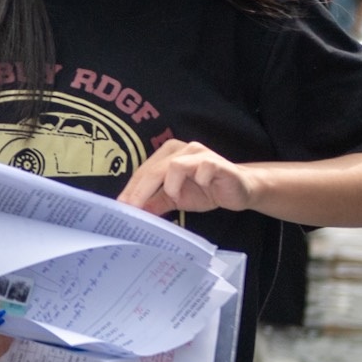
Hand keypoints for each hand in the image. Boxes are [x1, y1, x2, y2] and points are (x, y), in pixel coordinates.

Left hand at [119, 139, 265, 216]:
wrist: (240, 190)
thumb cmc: (206, 190)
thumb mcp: (174, 198)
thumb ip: (155, 202)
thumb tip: (133, 211)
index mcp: (167, 155)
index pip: (143, 172)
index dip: (131, 190)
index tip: (121, 207)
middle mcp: (181, 150)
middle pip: (154, 169)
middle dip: (141, 191)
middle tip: (133, 209)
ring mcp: (199, 154)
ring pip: (174, 166)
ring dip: (170, 185)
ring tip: (173, 198)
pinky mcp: (217, 162)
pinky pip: (203, 167)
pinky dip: (198, 179)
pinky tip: (200, 188)